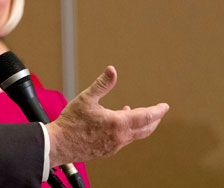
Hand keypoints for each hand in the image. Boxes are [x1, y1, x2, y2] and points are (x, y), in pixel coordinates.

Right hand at [46, 66, 168, 166]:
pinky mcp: (107, 151)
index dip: (158, 111)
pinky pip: (123, 141)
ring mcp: (114, 146)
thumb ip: (102, 84)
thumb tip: (112, 70)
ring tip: (138, 115)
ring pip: (134, 136)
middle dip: (154, 120)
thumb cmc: (71, 122)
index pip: (146, 116)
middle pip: (145, 129)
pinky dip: (128, 132)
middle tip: (158, 112)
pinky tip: (118, 125)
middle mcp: (120, 137)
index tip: (165, 106)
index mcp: (118, 123)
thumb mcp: (86, 98)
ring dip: (140, 125)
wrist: (58, 144)